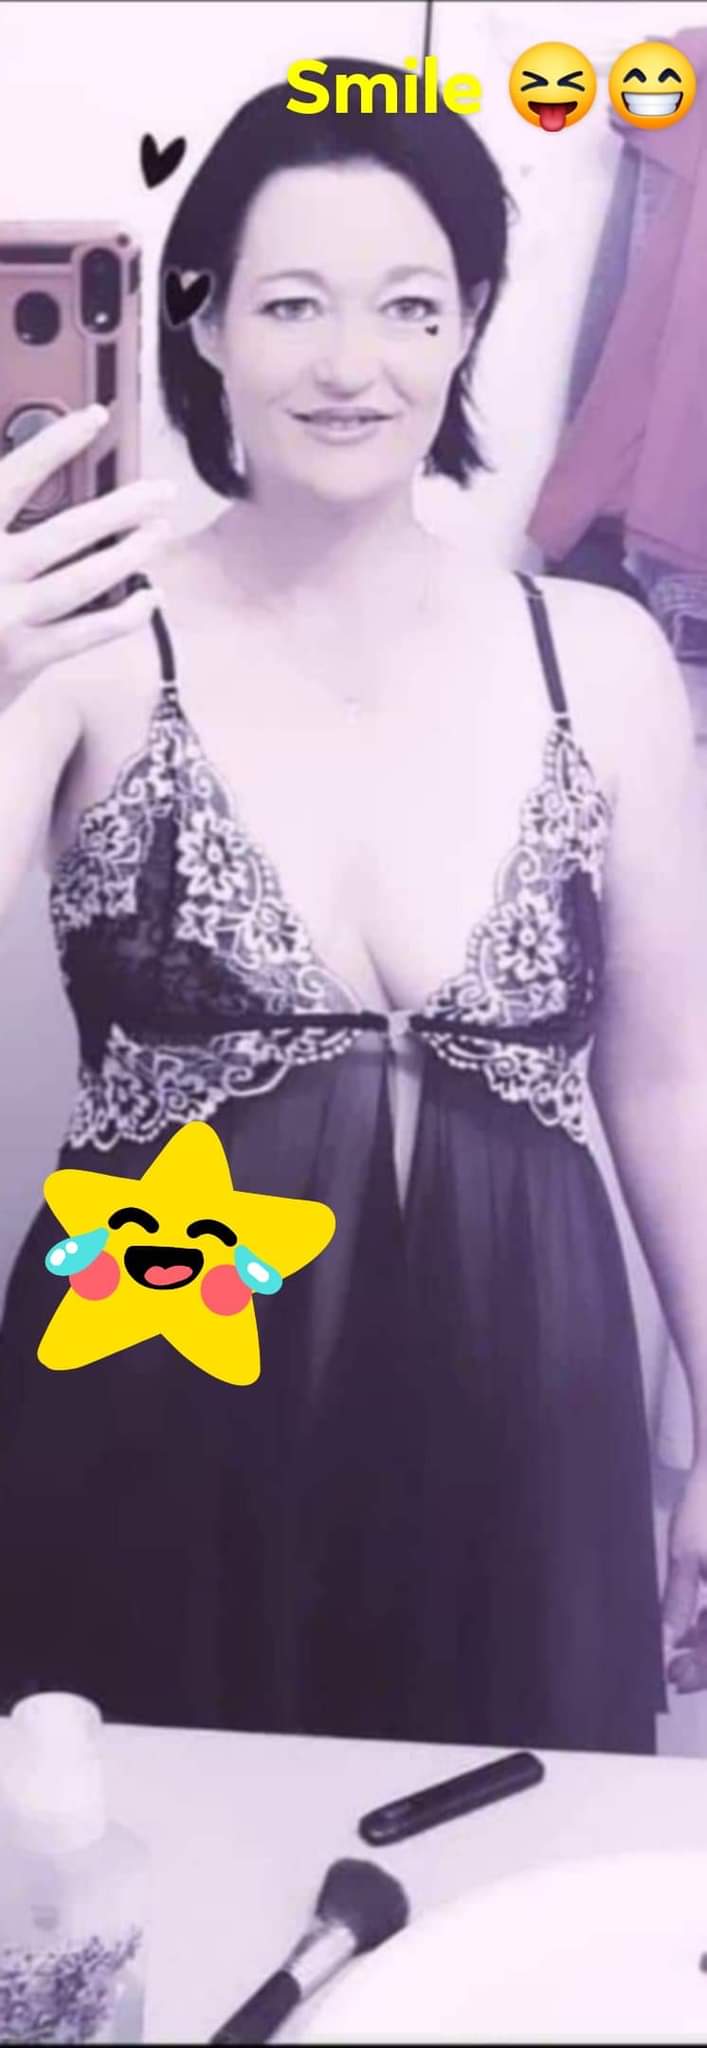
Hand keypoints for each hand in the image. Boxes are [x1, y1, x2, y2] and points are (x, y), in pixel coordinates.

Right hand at [0, 404, 173, 700]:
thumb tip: (26, 472)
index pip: (15, 477)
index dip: (58, 443)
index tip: (97, 417)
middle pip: (67, 531)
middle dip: (122, 508)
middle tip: (160, 491)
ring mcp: (6, 617)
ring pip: (84, 581)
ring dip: (130, 555)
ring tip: (159, 533)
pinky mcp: (22, 659)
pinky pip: (87, 634)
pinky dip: (125, 616)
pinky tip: (150, 597)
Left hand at [662, 1461, 706, 1689]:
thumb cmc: (705, 1511)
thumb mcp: (685, 1559)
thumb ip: (676, 1607)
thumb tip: (664, 1647)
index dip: (700, 1671)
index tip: (674, 1679)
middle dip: (704, 1660)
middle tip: (673, 1667)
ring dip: (706, 1643)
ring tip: (678, 1646)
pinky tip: (693, 1625)